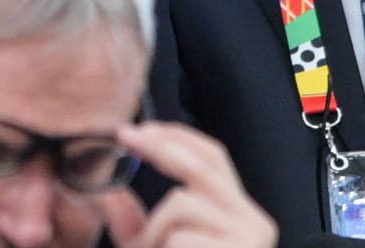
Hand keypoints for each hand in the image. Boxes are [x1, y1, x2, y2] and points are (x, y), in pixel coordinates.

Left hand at [99, 123, 276, 247]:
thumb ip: (135, 225)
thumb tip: (111, 193)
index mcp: (237, 213)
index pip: (213, 156)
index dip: (177, 135)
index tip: (140, 128)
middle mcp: (252, 221)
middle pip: (202, 164)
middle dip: (159, 146)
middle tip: (126, 136)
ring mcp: (249, 238)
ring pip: (183, 203)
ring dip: (154, 229)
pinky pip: (181, 237)